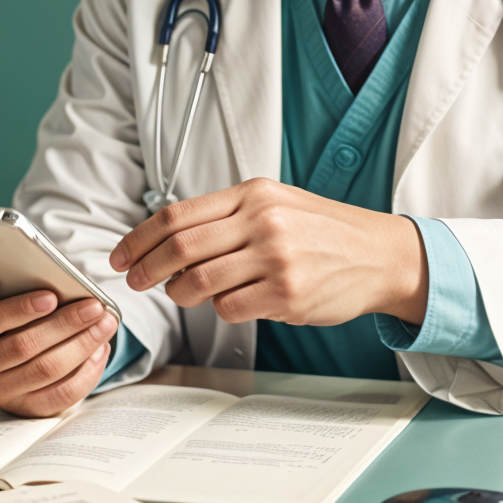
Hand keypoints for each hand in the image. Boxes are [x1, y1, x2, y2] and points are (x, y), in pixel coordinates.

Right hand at [0, 277, 118, 416]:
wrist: (12, 365)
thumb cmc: (12, 318)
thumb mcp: (2, 299)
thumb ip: (15, 285)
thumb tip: (58, 282)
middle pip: (16, 341)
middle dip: (61, 322)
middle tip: (91, 305)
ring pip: (42, 367)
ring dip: (80, 343)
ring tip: (104, 323)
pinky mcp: (18, 406)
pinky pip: (57, 394)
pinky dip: (85, 371)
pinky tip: (99, 349)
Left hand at [108, 179, 426, 327]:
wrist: (380, 254)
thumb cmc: (324, 232)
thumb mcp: (276, 204)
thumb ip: (227, 217)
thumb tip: (170, 240)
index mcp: (253, 194)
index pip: (177, 214)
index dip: (139, 238)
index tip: (121, 255)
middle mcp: (262, 221)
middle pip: (180, 247)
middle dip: (146, 268)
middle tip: (134, 281)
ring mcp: (275, 257)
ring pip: (199, 281)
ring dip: (181, 293)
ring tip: (184, 293)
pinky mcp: (287, 293)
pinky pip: (229, 308)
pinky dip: (220, 309)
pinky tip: (232, 302)